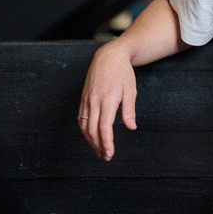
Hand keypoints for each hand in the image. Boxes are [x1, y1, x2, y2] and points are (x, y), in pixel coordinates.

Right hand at [80, 42, 138, 160]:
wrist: (108, 56)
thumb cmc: (122, 72)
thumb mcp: (130, 90)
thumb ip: (129, 110)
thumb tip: (131, 127)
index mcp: (107, 100)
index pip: (104, 127)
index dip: (106, 142)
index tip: (110, 153)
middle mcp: (94, 101)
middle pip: (92, 130)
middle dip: (98, 146)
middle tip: (106, 157)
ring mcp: (87, 99)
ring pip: (84, 125)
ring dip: (91, 140)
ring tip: (99, 150)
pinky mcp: (83, 98)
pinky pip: (81, 118)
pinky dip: (85, 130)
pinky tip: (92, 137)